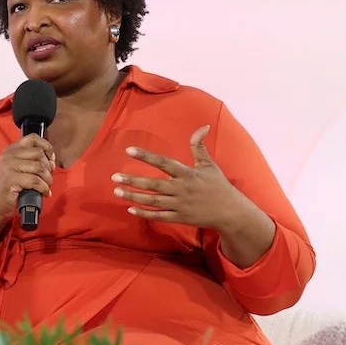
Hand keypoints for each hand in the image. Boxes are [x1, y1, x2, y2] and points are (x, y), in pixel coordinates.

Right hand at [0, 134, 55, 220]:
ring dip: (47, 179)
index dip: (46, 147)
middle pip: (38, 153)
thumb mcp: (21, 167)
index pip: (33, 138)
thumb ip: (33, 159)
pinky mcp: (10, 179)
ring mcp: (8, 166)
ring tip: (46, 185)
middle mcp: (8, 155)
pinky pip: (35, 180)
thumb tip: (51, 158)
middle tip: (48, 177)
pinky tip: (45, 192)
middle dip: (48, 166)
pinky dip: (44, 188)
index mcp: (11, 149)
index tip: (50, 160)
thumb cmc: (14, 186)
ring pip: (39, 167)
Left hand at [112, 125, 246, 229]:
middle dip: (133, 180)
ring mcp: (180, 204)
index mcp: (188, 174)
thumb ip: (199, 146)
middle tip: (114, 176)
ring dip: (133, 196)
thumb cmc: (218, 185)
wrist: (231, 212)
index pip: (163, 162)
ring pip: (153, 201)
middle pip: (153, 184)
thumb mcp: (209, 165)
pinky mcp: (179, 217)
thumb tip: (203, 126)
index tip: (129, 150)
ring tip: (117, 191)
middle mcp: (182, 189)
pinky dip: (144, 214)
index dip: (146, 156)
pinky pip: (158, 216)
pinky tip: (130, 209)